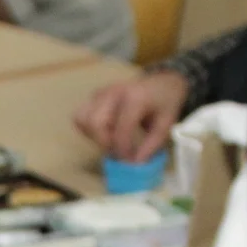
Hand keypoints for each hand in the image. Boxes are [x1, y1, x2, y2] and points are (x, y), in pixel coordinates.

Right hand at [73, 69, 189, 163]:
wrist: (163, 83)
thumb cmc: (165, 103)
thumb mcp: (165, 125)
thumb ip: (151, 146)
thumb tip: (134, 163)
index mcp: (135, 97)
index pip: (120, 130)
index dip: (123, 150)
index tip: (129, 161)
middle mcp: (114, 92)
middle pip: (95, 123)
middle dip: (104, 143)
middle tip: (118, 150)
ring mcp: (102, 92)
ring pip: (82, 119)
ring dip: (94, 135)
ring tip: (111, 138)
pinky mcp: (96, 96)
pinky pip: (81, 116)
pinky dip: (89, 128)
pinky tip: (105, 131)